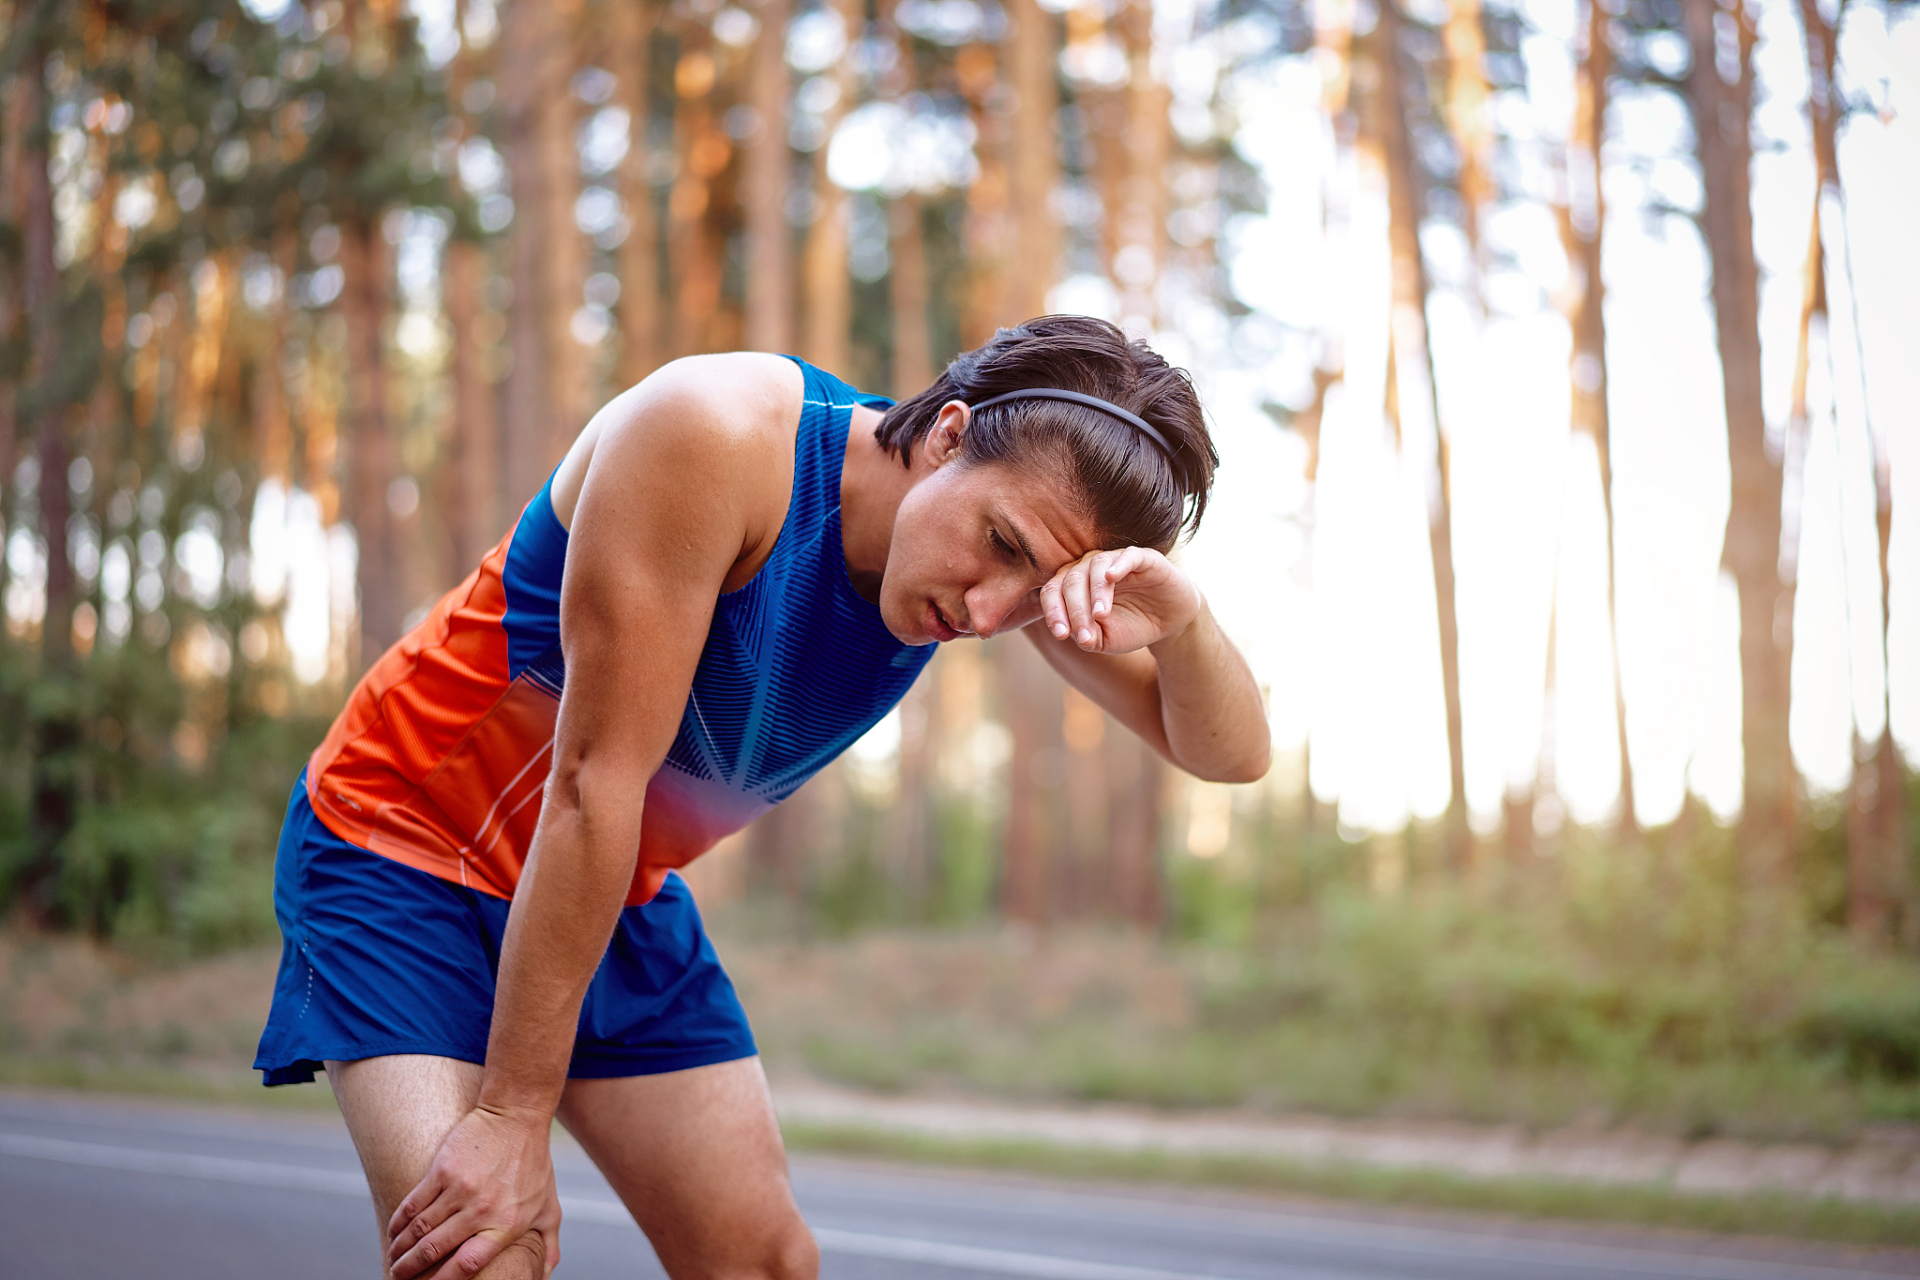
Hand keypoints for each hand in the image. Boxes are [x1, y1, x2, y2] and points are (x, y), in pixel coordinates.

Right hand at [386, 1105, 561, 1279]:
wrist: (517, 1116)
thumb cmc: (534, 1165)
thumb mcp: (549, 1207)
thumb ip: (548, 1244)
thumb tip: (544, 1277)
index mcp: (506, 1224)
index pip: (468, 1264)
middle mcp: (481, 1209)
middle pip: (433, 1250)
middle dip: (409, 1269)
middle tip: (398, 1277)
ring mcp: (460, 1188)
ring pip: (418, 1229)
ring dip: (400, 1249)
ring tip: (393, 1258)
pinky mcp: (442, 1169)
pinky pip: (413, 1204)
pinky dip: (398, 1222)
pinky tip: (393, 1233)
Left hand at [1039, 546, 1200, 655]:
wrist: (1169, 621)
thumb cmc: (1131, 626)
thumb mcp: (1106, 640)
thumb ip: (1088, 638)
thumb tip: (1075, 637)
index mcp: (1075, 585)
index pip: (1054, 592)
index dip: (1053, 612)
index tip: (1061, 634)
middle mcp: (1090, 567)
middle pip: (1071, 580)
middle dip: (1075, 610)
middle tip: (1085, 635)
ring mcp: (1116, 560)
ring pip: (1095, 565)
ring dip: (1095, 592)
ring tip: (1100, 615)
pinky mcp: (1144, 558)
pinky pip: (1128, 556)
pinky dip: (1118, 565)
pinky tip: (1112, 577)